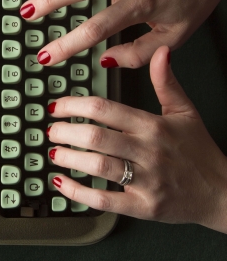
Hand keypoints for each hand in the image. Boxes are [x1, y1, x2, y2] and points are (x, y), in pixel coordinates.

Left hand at [47, 46, 226, 232]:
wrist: (221, 193)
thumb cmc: (199, 151)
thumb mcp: (185, 111)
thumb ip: (166, 82)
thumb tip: (161, 52)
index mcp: (153, 125)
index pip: (105, 109)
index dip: (74, 105)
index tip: (58, 106)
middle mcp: (147, 151)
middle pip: (96, 136)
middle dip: (65, 132)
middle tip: (52, 130)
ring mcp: (145, 181)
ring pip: (98, 166)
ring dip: (69, 158)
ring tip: (53, 152)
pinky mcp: (143, 207)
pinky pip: (104, 201)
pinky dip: (78, 192)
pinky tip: (61, 182)